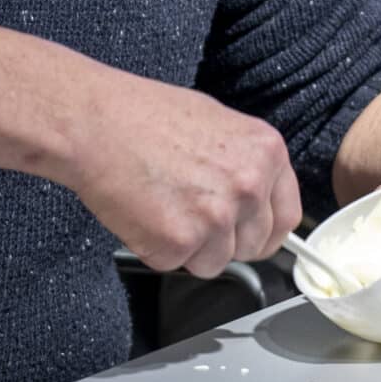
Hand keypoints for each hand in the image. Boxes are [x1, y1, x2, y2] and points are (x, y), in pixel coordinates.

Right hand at [63, 62, 301, 277]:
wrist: (94, 121)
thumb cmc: (143, 116)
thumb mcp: (217, 125)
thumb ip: (246, 164)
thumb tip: (255, 198)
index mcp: (266, 153)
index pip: (286, 218)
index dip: (262, 231)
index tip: (246, 234)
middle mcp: (250, 185)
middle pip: (253, 246)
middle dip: (222, 240)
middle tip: (187, 211)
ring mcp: (217, 216)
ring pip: (216, 262)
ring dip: (189, 247)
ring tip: (162, 206)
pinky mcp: (180, 241)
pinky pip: (177, 265)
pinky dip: (156, 249)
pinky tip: (144, 213)